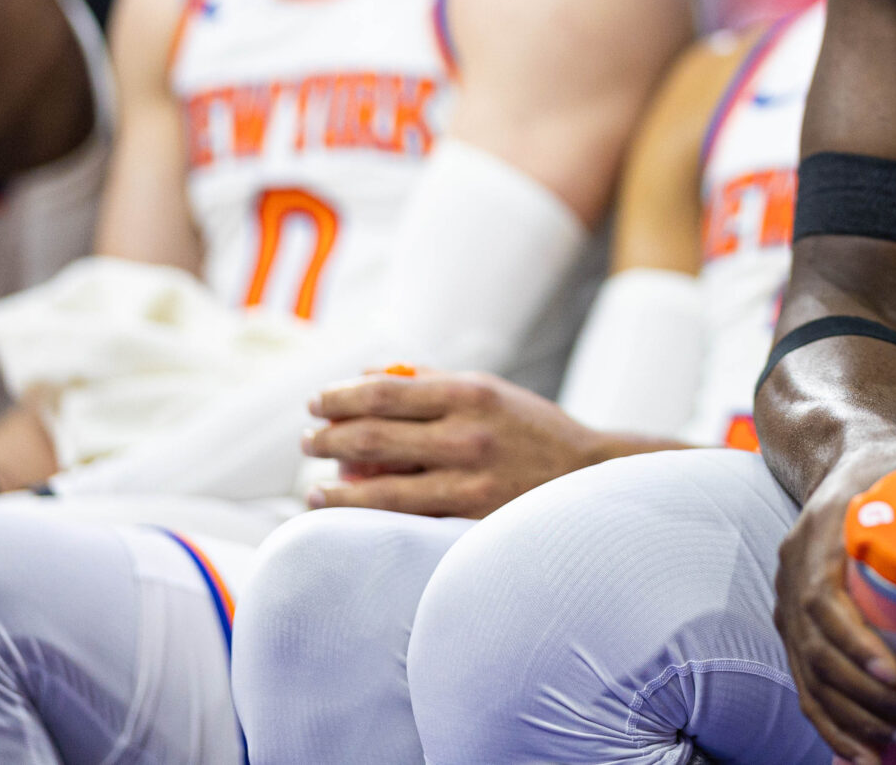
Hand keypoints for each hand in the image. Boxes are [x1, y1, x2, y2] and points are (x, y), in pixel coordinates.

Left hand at [300, 370, 627, 516]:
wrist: (587, 477)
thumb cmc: (530, 429)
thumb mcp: (490, 390)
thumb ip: (432, 381)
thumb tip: (368, 375)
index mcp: (470, 394)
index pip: (383, 392)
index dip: (340, 397)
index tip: (316, 403)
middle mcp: (467, 436)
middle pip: (373, 437)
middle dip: (328, 438)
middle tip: (308, 441)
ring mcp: (469, 483)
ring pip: (381, 489)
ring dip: (338, 488)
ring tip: (315, 488)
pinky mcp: (470, 520)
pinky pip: (404, 520)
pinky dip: (366, 516)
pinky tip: (346, 513)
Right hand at [773, 438, 895, 763]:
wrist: (855, 460)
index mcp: (821, 533)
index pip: (823, 600)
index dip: (856, 644)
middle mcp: (793, 573)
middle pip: (819, 652)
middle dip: (870, 700)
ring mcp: (788, 604)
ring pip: (812, 679)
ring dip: (858, 722)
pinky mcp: (796, 629)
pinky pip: (808, 687)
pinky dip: (835, 726)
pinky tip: (868, 758)